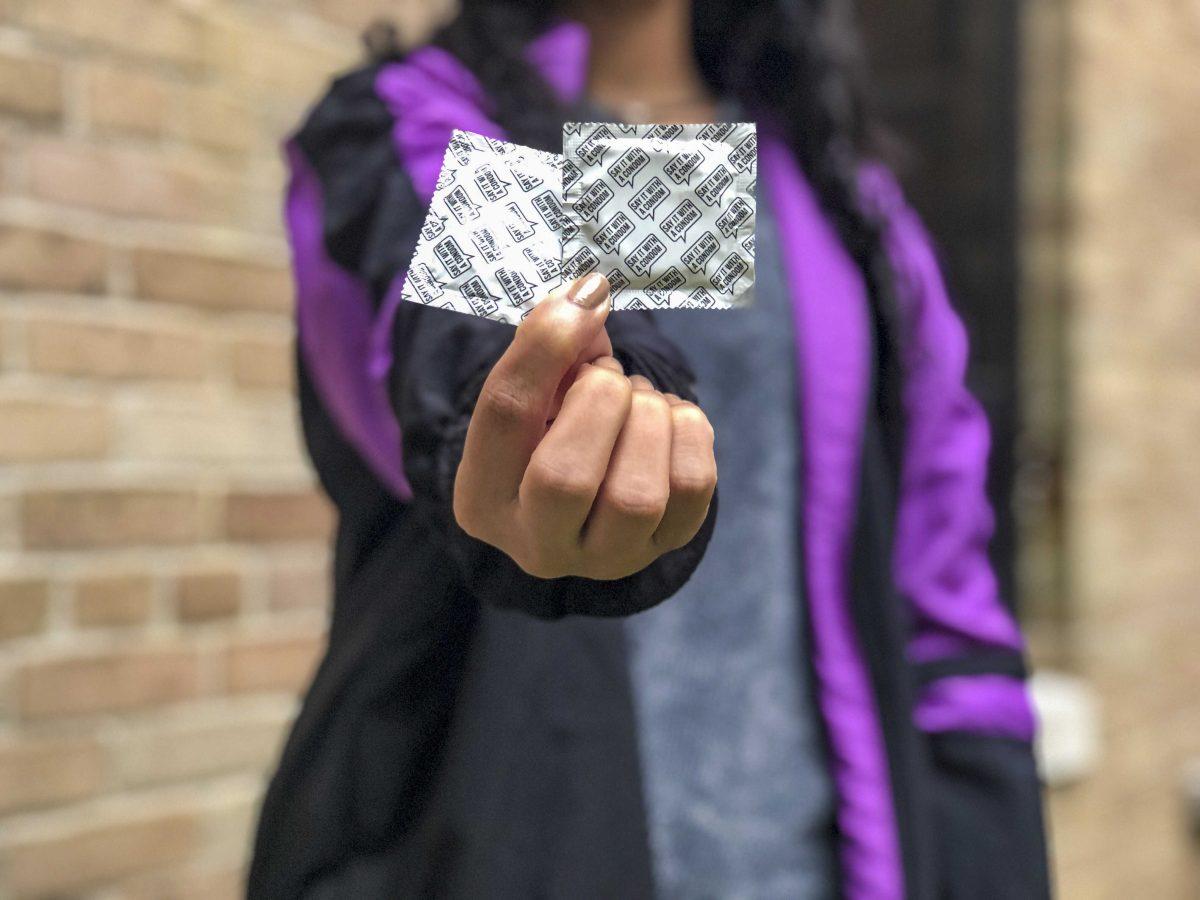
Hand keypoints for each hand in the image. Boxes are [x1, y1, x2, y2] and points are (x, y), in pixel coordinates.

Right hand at [453, 274, 716, 580]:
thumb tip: (589, 296)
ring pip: (637, 495)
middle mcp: (537, 546)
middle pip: (565, 478)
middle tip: (609, 376)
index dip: (548, 345)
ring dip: (647, 417)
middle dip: (600, 401)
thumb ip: (553, 343)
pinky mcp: (665, 547)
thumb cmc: (554, 424)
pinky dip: (686, 432)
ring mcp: (606, 558)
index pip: (505, 416)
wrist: (598, 484)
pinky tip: (666, 421)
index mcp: (481, 500)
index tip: (586, 295)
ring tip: (637, 400)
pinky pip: (693, 487)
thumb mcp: (536, 386)